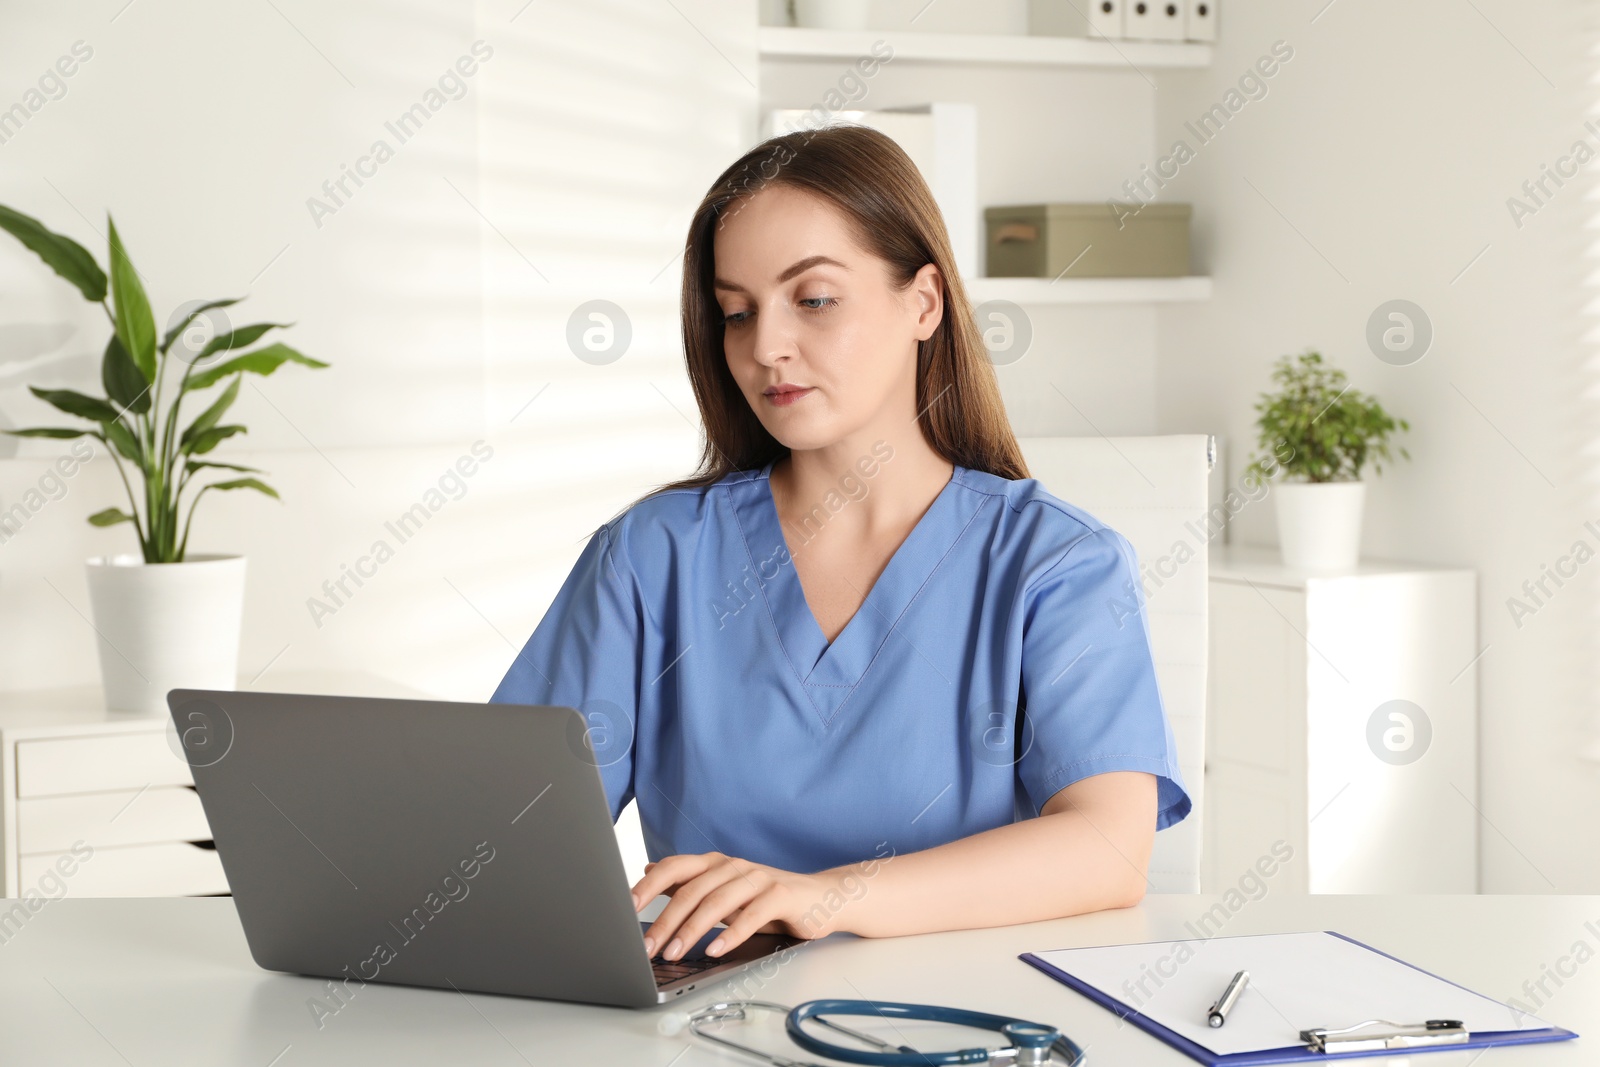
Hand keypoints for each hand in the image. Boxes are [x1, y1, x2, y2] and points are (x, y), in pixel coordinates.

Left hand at [630, 851, 837, 959]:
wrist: (820, 897)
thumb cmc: (767, 898)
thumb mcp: (723, 891)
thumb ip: (689, 883)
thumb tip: (649, 872)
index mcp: (714, 863)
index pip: (675, 867)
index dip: (648, 885)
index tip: (626, 906)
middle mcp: (733, 866)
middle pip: (692, 890)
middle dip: (665, 920)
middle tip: (647, 947)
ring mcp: (757, 878)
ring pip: (717, 902)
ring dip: (693, 930)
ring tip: (675, 953)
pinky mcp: (780, 895)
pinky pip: (752, 915)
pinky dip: (731, 934)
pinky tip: (715, 950)